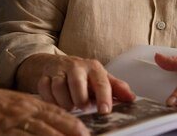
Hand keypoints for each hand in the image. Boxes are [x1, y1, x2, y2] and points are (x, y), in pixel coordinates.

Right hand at [0, 85, 89, 135]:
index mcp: (30, 103)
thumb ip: (33, 110)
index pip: (57, 113)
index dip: (72, 124)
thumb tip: (52, 120)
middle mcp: (26, 111)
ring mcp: (14, 122)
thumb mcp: (16, 102)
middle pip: (53, 123)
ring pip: (41, 132)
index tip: (86, 132)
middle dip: (71, 133)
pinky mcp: (2, 132)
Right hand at [19, 54, 134, 113]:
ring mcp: (58, 71)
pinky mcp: (44, 76)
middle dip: (80, 99)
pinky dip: (49, 99)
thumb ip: (116, 88)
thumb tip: (132, 98)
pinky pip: (44, 89)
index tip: (104, 111)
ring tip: (69, 107)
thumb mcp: (100, 78)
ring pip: (58, 86)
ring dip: (64, 101)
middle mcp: (76, 67)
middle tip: (82, 107)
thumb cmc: (82, 75)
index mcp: (93, 68)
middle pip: (77, 83)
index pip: (101, 82)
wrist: (56, 64)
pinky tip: (55, 104)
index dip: (104, 97)